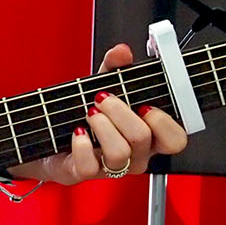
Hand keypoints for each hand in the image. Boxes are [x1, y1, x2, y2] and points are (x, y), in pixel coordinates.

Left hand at [17, 43, 187, 185]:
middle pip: (143, 138)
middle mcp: (135, 156)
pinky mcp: (84, 173)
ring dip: (102, 125)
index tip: (144, 104)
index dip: (164, 122)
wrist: (50, 134)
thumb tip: (122, 52)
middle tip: (103, 99)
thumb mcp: (103, 85)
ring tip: (89, 112)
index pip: (175, 140)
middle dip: (121, 111)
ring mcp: (111, 168)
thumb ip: (114, 67)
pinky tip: (77, 130)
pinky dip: (81, 143)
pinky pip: (89, 165)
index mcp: (148, 136)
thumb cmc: (87, 114)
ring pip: (119, 153)